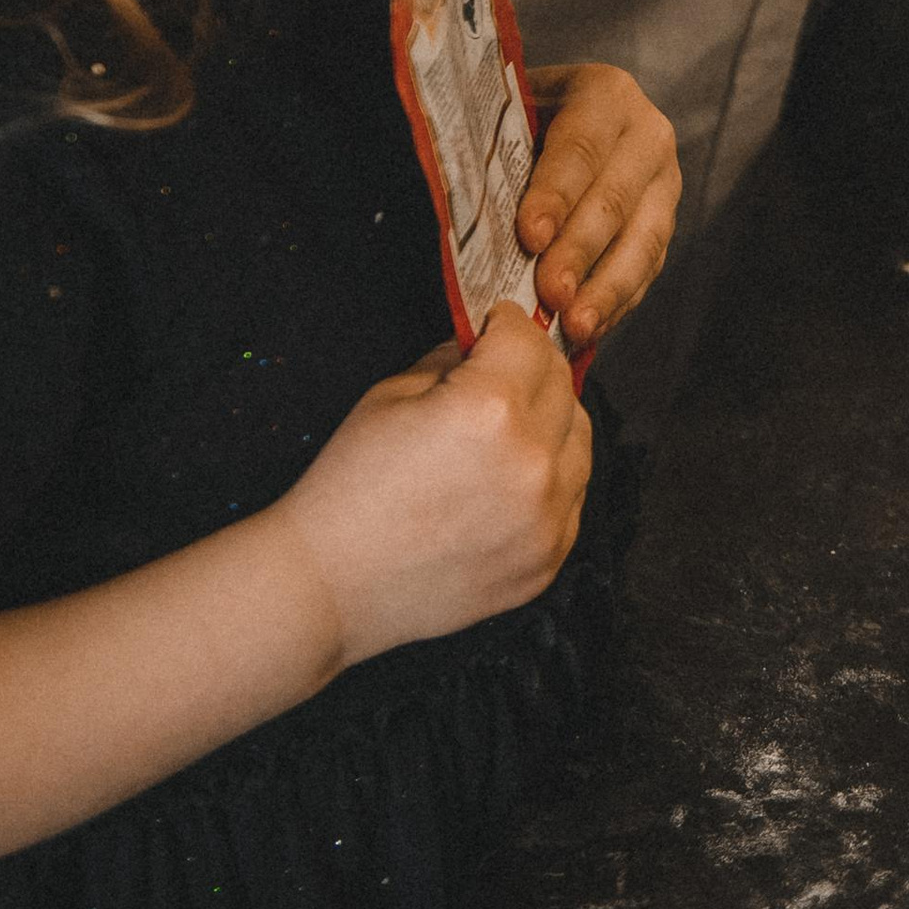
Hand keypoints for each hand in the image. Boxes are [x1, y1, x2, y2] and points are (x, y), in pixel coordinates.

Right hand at [273, 307, 591, 669]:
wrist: (330, 585)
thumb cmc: (350, 490)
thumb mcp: (390, 396)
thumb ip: (452, 360)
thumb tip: (486, 344)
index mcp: (488, 408)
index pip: (527, 338)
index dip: (507, 323)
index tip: (496, 325)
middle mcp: (530, 460)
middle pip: (562, 382)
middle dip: (531, 366)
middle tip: (500, 371)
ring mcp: (545, 516)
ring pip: (579, 439)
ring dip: (550, 421)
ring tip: (505, 430)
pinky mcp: (547, 558)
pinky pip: (572, 496)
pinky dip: (551, 479)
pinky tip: (509, 480)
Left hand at [516, 64, 678, 348]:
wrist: (562, 120)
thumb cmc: (520, 120)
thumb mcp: (506, 113)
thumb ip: (488, 148)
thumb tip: (453, 201)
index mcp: (604, 93)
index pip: (580, 146)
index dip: (556, 193)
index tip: (530, 235)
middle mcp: (646, 134)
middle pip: (614, 198)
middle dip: (580, 250)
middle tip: (551, 294)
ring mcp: (663, 182)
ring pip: (643, 239)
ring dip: (607, 288)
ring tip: (575, 326)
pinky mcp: (665, 223)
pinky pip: (648, 268)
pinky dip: (617, 302)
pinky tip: (588, 329)